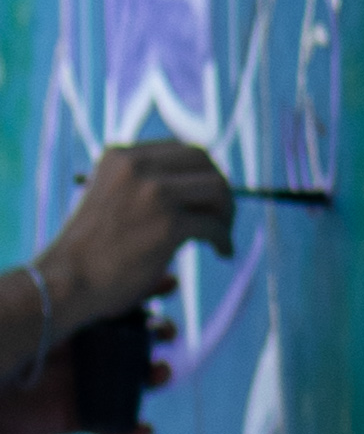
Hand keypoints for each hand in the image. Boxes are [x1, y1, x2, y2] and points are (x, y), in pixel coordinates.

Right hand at [34, 129, 233, 353]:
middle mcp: (138, 166)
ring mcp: (154, 193)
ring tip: (222, 235)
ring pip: (217, 188)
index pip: (182, 150)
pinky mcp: (169, 224)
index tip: (207, 198)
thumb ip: (143, 187)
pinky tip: (223, 252)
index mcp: (120, 156)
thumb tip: (200, 192)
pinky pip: (214, 226)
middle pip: (205, 162)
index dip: (203, 174)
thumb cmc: (89, 251)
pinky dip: (224, 240)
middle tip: (221, 217)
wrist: (66, 283)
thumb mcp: (110, 198)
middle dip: (220, 189)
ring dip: (226, 213)